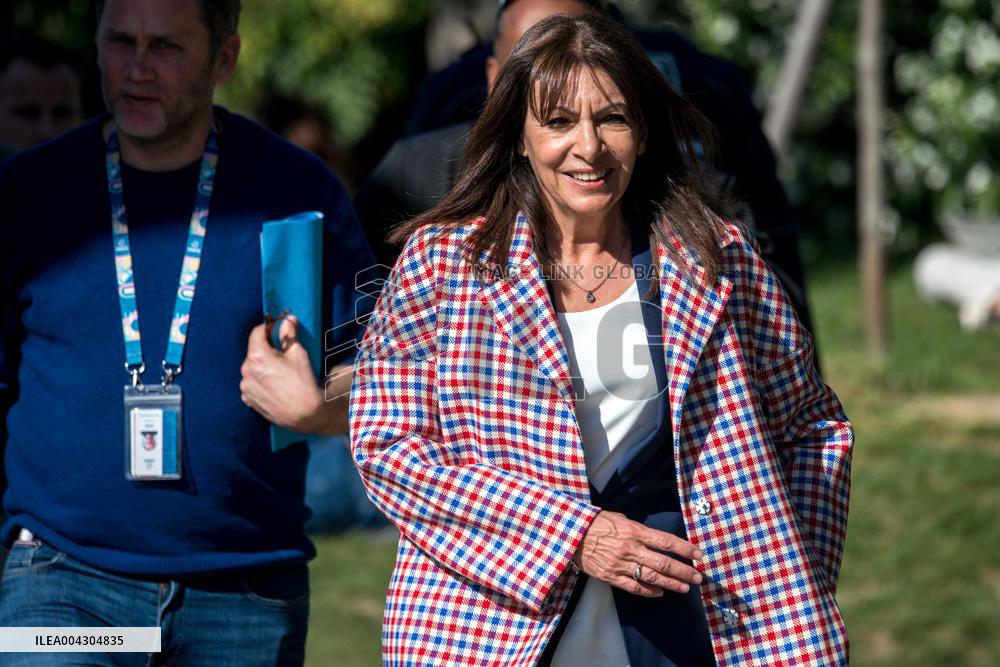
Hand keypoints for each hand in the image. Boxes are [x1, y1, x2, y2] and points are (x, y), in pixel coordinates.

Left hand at [240, 315, 324, 431]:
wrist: (304, 414)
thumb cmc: (303, 382)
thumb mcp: (298, 354)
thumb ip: (289, 335)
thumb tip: (288, 320)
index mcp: (257, 356)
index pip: (257, 332)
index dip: (268, 328)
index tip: (276, 330)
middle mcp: (246, 371)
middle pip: (254, 351)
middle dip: (266, 349)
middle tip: (282, 355)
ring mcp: (245, 386)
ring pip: (252, 368)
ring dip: (262, 366)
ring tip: (279, 374)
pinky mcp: (247, 399)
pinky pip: (251, 383)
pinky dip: (259, 381)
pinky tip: (274, 386)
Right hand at [573, 510, 704, 597]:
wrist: (570, 534)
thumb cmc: (595, 522)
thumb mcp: (619, 518)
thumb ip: (638, 529)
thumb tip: (655, 539)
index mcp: (634, 531)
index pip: (666, 541)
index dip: (685, 549)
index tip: (699, 554)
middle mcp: (630, 549)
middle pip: (663, 563)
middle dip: (684, 571)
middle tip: (698, 577)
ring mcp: (620, 565)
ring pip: (652, 578)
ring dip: (671, 584)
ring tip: (685, 587)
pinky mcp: (610, 576)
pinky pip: (634, 587)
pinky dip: (649, 591)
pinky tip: (660, 593)